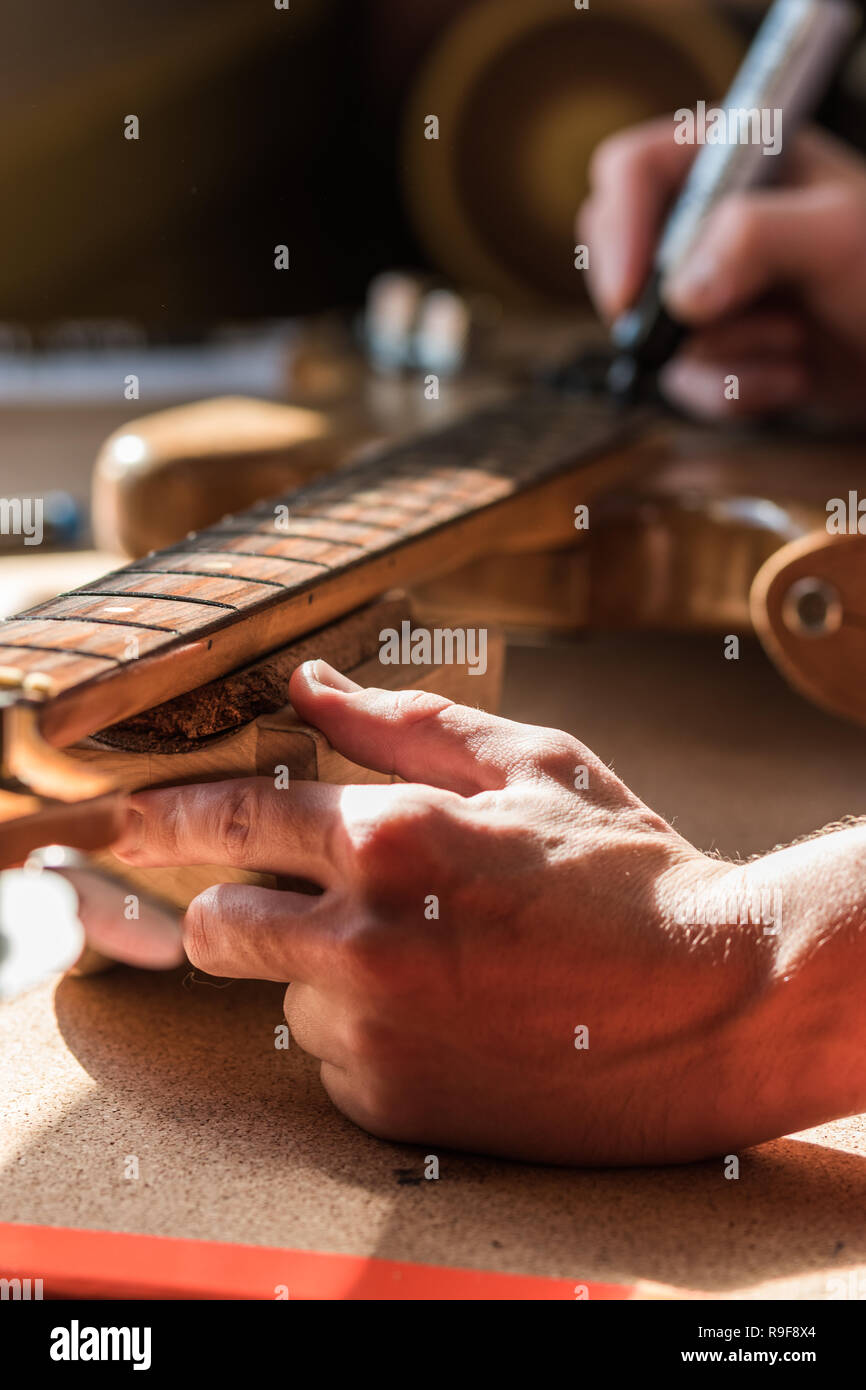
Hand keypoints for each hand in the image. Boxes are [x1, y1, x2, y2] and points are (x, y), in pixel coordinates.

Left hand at [112, 659, 803, 1164]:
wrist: (716, 1004)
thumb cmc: (630, 872)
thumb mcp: (531, 764)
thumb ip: (403, 724)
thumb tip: (312, 685)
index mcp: (393, 836)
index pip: (232, 819)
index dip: (167, 816)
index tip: (127, 820)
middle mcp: (365, 940)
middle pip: (216, 928)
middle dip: (237, 908)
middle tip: (303, 899)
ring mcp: (377, 1033)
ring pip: (287, 1000)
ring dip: (327, 976)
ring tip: (437, 960)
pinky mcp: (396, 1105)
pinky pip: (337, 1064)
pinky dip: (372, 1037)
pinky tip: (456, 1015)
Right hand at [579, 120, 865, 421]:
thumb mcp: (838, 235)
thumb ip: (756, 238)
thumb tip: (679, 290)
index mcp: (733, 158)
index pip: (632, 171)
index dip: (620, 228)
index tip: (631, 293)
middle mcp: (708, 222)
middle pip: (621, 257)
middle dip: (666, 309)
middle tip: (709, 321)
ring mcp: (709, 290)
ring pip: (656, 337)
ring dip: (728, 353)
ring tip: (794, 338)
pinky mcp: (719, 349)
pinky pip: (688, 385)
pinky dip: (740, 391)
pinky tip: (795, 375)